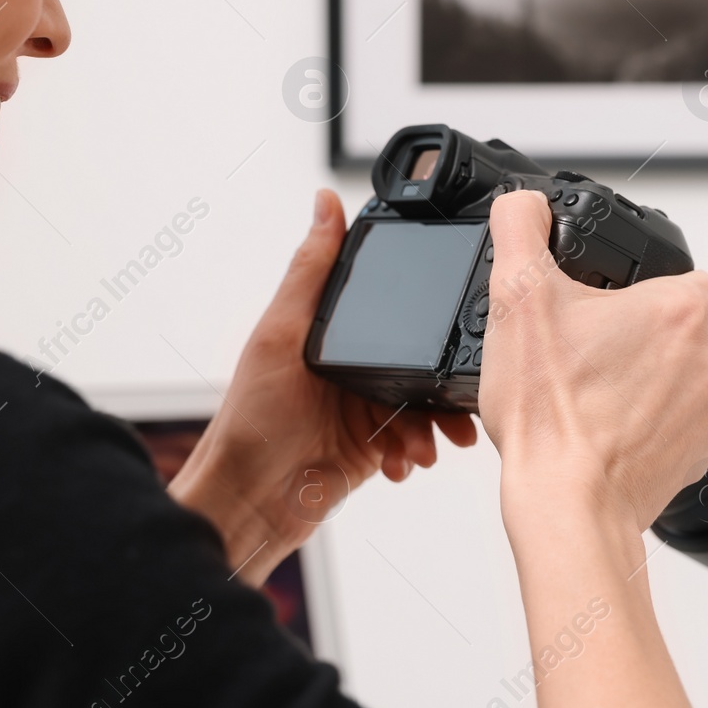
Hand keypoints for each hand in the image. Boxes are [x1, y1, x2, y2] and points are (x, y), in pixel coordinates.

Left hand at [168, 190, 477, 583]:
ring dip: (434, 424)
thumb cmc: (248, 424)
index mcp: (327, 331)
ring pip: (424, 401)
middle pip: (417, 355)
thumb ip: (311, 271)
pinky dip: (416, 452)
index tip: (452, 308)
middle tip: (460, 393)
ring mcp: (364, 407)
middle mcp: (350, 364)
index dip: (421, 305)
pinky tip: (403, 462)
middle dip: (442, 378)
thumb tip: (324, 202)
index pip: (386, 303)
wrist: (249, 505)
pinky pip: (414, 440)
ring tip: (430, 442)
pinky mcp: (373, 446)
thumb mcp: (280, 336)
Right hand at [477, 190, 707, 539]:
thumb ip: (520, 228)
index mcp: (678, 311)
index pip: (689, 277)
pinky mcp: (695, 457)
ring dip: (643, 383)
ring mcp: (706, 413)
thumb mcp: (516, 296)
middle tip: (585, 353)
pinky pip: (674, 427)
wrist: (566, 502)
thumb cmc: (550, 412)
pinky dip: (644, 428)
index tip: (611, 305)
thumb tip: (524, 204)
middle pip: (679, 329)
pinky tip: (601, 433)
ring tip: (588, 396)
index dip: (647, 287)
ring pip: (678, 379)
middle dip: (638, 338)